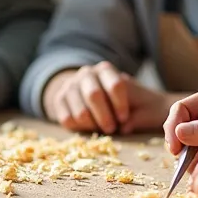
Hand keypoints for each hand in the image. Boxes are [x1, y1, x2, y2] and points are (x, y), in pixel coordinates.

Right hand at [43, 61, 173, 134]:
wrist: (92, 95)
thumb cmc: (120, 101)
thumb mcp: (135, 103)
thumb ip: (138, 115)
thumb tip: (125, 127)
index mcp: (106, 69)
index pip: (115, 85)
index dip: (120, 105)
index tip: (124, 118)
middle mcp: (86, 73)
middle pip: (94, 95)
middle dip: (105, 117)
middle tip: (112, 128)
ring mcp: (70, 86)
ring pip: (80, 112)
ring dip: (93, 125)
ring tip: (102, 128)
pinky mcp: (59, 100)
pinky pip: (67, 120)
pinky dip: (80, 128)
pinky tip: (89, 126)